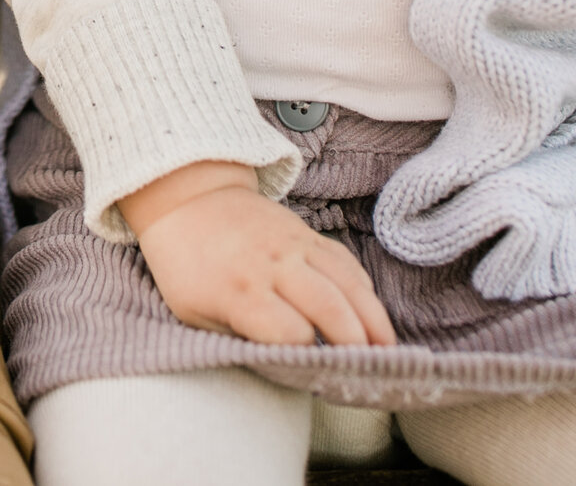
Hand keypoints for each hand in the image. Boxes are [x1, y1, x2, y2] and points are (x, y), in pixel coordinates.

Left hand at [121, 161, 396, 347]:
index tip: (314, 374)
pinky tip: (371, 315)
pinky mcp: (308, 233)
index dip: (305, 356)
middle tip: (368, 371)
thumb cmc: (188, 268)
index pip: (289, 332)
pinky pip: (346, 262)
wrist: (189, 200)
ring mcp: (295, 244)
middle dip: (354, 344)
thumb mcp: (195, 314)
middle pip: (329, 306)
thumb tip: (281, 367)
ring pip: (349, 282)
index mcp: (239, 290)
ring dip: (373, 319)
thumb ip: (238, 340)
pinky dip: (364, 290)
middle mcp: (273, 264)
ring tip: (387, 350)